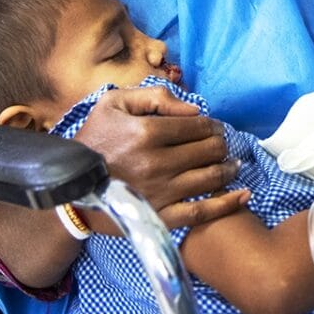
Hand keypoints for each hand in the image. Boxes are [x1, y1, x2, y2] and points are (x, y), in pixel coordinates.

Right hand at [74, 86, 247, 231]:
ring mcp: (161, 192)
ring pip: (210, 177)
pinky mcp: (161, 217)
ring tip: (233, 164)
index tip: (215, 128)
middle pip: (208, 150)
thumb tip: (193, 108)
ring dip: (228, 168)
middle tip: (222, 144)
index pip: (197, 126)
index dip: (212, 125)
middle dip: (221, 144)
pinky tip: (244, 195)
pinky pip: (202, 212)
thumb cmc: (93, 141)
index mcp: (147, 133)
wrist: (69, 188)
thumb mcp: (113, 104)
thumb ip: (154, 97)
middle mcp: (157, 163)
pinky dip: (227, 203)